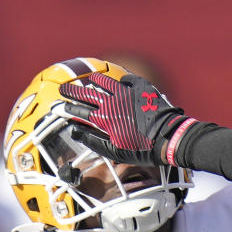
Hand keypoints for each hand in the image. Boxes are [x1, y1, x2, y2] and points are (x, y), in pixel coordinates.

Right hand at [59, 72, 196, 166]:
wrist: (170, 138)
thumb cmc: (144, 149)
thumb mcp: (117, 152)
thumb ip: (94, 141)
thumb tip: (76, 132)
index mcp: (106, 119)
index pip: (81, 111)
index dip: (69, 108)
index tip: (61, 107)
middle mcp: (113, 103)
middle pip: (87, 93)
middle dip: (73, 91)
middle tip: (65, 89)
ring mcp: (127, 93)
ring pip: (105, 81)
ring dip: (95, 80)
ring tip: (89, 80)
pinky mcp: (142, 88)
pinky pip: (127, 80)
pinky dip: (121, 80)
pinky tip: (120, 81)